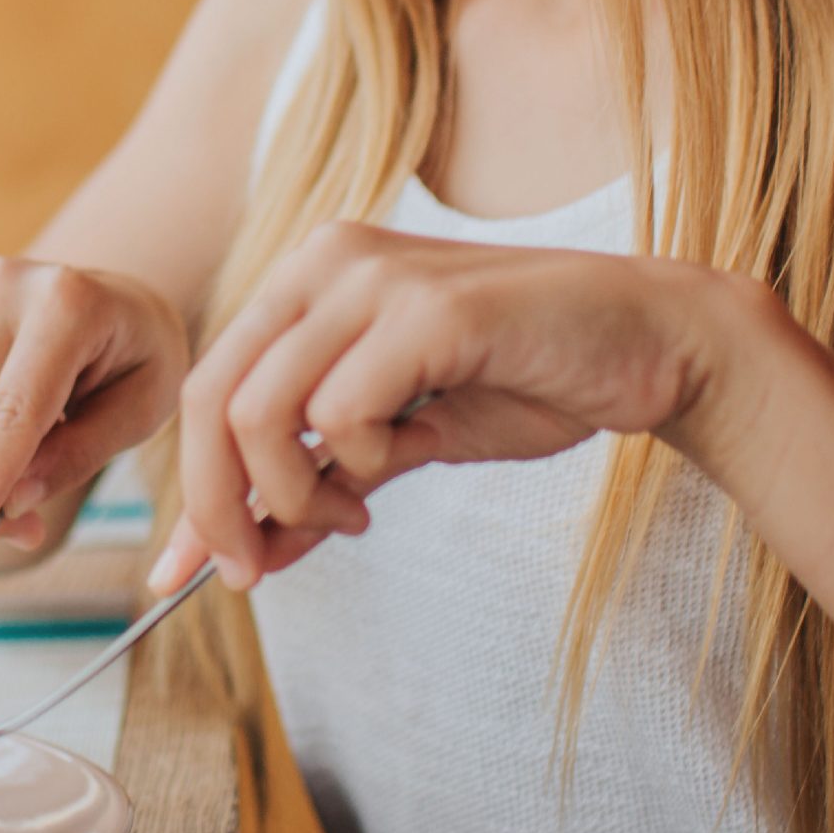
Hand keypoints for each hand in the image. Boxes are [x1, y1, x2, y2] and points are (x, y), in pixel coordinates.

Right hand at [0, 258, 188, 553]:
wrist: (120, 298)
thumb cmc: (142, 354)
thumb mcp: (142, 410)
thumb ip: (79, 455)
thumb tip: (12, 501)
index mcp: (66, 303)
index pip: (13, 410)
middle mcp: (4, 288)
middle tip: (23, 533)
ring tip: (38, 469)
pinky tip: (20, 425)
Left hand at [151, 222, 727, 591]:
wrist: (651, 343)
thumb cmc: (523, 382)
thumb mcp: (398, 442)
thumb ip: (319, 483)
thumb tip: (247, 554)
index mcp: (307, 279)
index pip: (210, 386)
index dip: (192, 486)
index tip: (182, 570)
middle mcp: (324, 262)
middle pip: (213, 398)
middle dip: (217, 504)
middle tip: (250, 571)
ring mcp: (371, 278)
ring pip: (261, 409)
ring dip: (292, 494)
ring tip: (350, 514)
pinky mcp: (426, 310)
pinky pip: (340, 412)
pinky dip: (359, 462)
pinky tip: (401, 463)